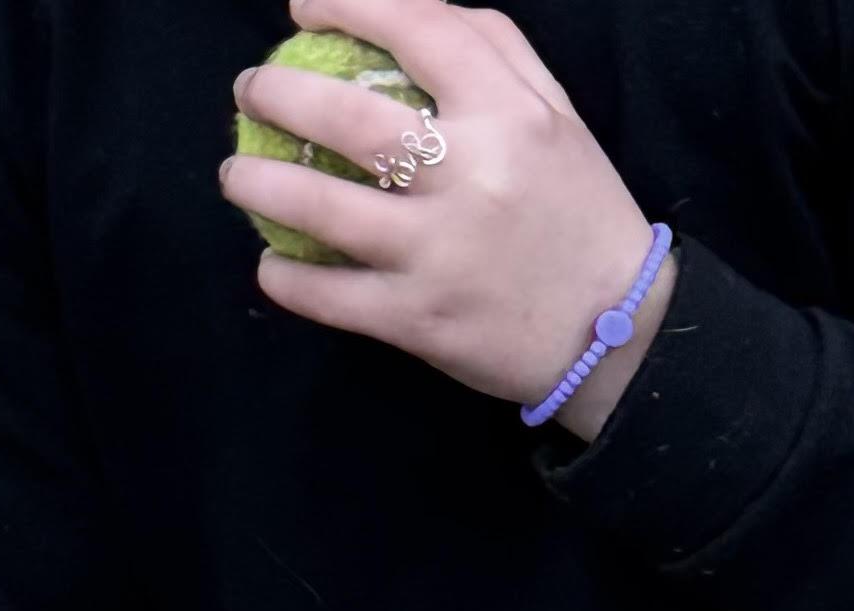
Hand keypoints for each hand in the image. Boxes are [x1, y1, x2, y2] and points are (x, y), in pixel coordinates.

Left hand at [221, 0, 676, 437]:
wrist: (619, 334)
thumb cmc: (578, 213)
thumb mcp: (556, 117)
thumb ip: (494, 52)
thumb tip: (408, 12)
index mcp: (509, 112)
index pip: (417, 25)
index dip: (346, 2)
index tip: (302, 6)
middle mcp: (471, 174)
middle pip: (345, 115)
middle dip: (276, 93)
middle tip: (250, 91)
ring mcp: (440, 252)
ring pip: (318, 204)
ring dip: (257, 183)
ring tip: (235, 175)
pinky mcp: (420, 321)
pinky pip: (329, 295)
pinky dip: (285, 278)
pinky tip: (270, 264)